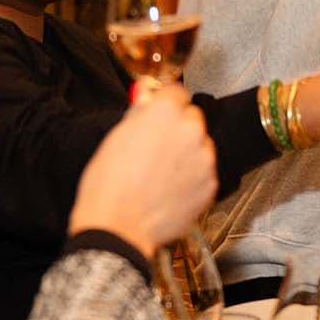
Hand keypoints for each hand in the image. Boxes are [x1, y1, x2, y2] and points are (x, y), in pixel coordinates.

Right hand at [68, 85, 217, 255]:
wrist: (118, 228)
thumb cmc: (109, 185)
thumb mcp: (114, 138)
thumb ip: (138, 114)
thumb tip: (146, 98)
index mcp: (165, 113)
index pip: (176, 91)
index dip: (165, 103)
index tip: (159, 112)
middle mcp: (190, 130)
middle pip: (192, 117)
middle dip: (178, 127)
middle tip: (157, 147)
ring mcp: (204, 159)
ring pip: (201, 145)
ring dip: (188, 153)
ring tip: (161, 173)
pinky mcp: (210, 184)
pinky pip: (204, 172)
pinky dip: (192, 178)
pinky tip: (169, 189)